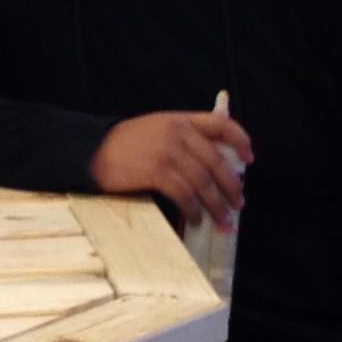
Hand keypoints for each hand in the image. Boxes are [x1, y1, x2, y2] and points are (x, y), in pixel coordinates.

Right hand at [90, 109, 252, 228]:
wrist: (92, 150)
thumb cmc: (125, 145)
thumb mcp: (157, 130)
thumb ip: (184, 139)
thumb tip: (213, 167)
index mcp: (180, 120)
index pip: (221, 125)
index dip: (240, 141)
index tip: (249, 159)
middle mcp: (178, 133)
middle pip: (216, 161)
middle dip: (231, 187)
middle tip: (238, 205)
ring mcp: (167, 151)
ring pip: (203, 182)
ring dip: (215, 206)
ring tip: (222, 222)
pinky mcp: (155, 171)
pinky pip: (184, 194)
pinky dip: (193, 210)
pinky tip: (195, 220)